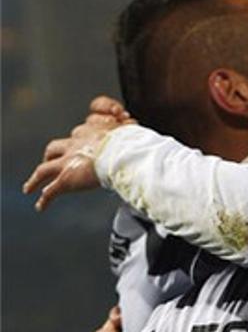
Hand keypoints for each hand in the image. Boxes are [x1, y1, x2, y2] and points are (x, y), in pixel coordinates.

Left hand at [23, 96, 133, 210]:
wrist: (124, 152)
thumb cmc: (134, 143)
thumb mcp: (132, 132)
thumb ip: (129, 130)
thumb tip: (132, 125)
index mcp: (93, 131)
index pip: (84, 127)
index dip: (85, 134)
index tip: (86, 137)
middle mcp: (76, 143)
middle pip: (57, 147)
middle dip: (53, 156)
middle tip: (52, 162)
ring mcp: (69, 161)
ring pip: (45, 168)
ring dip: (37, 178)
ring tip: (30, 187)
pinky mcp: (67, 178)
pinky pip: (52, 190)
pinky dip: (45, 199)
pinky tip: (41, 206)